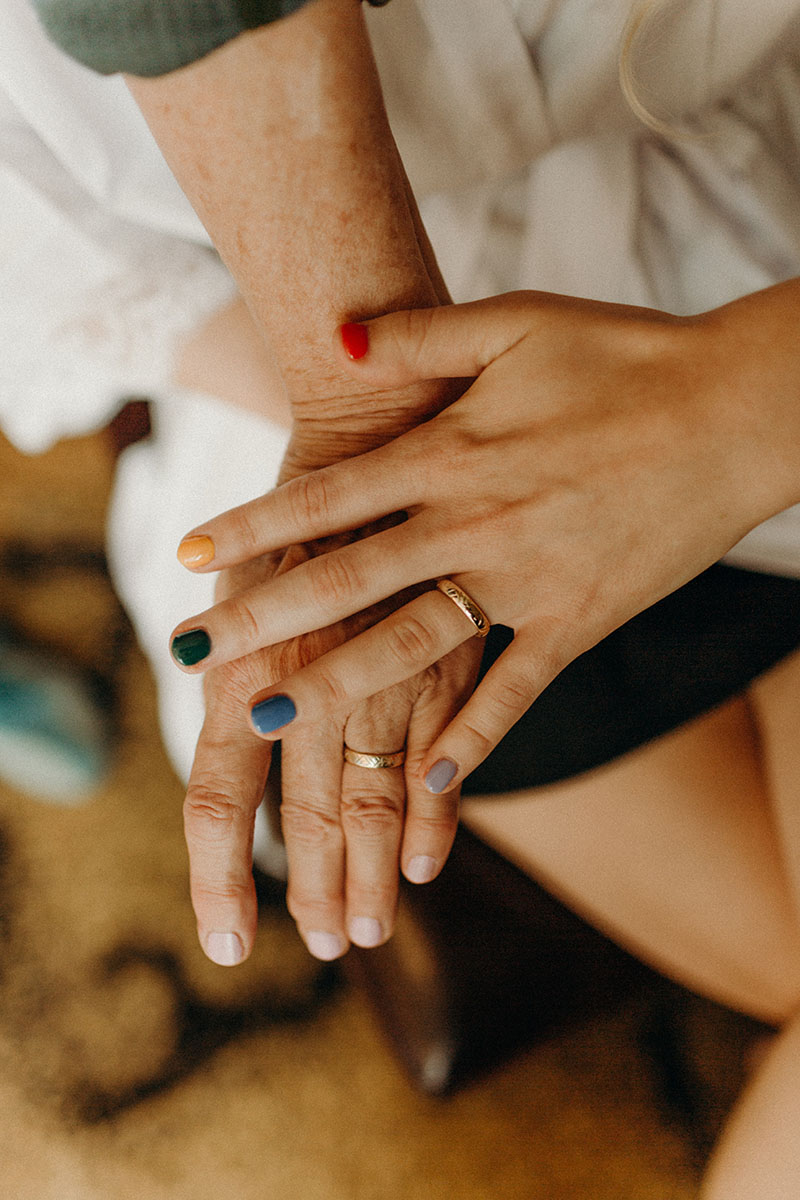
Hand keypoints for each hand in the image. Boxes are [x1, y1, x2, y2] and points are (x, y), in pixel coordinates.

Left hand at [170, 288, 799, 793]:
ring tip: (262, 720)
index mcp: (454, 449)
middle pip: (349, 579)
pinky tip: (424, 781)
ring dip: (334, 686)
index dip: (253, 524)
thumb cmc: (629, 355)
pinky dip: (473, 738)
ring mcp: (528, 580)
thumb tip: (335, 336)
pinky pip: (516, 690)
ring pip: (413, 645)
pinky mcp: (580, 620)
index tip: (186, 553)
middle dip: (263, 617)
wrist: (739, 409)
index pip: (330, 496)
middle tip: (192, 652)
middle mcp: (477, 522)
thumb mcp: (519, 320)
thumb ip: (420, 333)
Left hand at [182, 507, 480, 966]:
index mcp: (251, 657)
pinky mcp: (480, 641)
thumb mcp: (250, 554)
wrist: (402, 403)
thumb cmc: (324, 463)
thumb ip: (236, 613)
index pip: (218, 794)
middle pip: (309, 813)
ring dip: (371, 869)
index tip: (228, 940)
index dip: (220, 877)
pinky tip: (428, 857)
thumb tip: (195, 651)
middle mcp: (321, 672)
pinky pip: (462, 739)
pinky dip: (443, 801)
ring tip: (368, 930)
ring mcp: (406, 662)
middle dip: (312, 889)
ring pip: (382, 794)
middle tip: (321, 950)